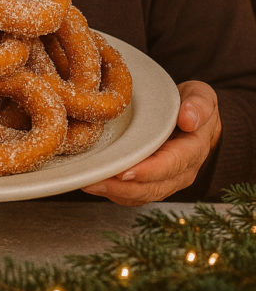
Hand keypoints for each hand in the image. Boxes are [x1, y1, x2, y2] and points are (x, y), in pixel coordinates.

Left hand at [81, 80, 220, 205]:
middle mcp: (181, 172)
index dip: (148, 171)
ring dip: (114, 193)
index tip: (125, 172)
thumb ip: (198, 105)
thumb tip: (188, 120)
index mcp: (193, 151)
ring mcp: (167, 180)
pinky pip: (135, 195)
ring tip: (89, 184)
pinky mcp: (153, 182)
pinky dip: (115, 193)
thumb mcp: (201, 96)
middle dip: (123, 188)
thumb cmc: (193, 104)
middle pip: (153, 187)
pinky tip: (95, 185)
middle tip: (96, 181)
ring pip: (141, 195)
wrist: (193, 117)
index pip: (171, 165)